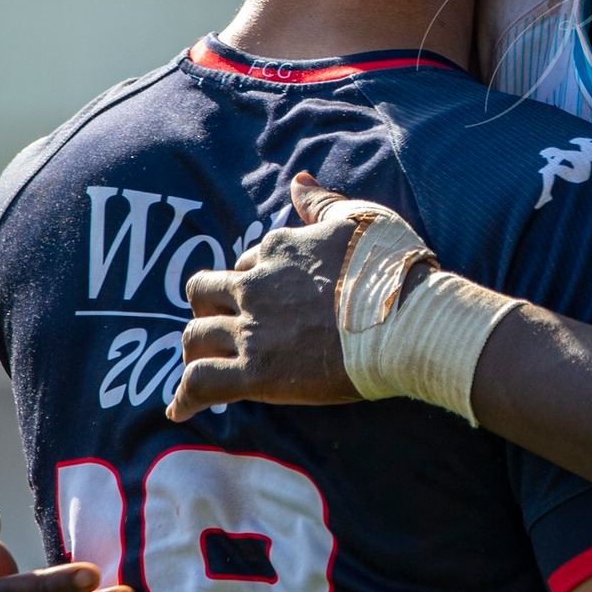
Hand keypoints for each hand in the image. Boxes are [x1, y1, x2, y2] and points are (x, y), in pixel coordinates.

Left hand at [167, 172, 405, 421]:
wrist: (410, 321)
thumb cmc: (394, 268)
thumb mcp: (361, 218)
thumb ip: (321, 202)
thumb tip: (298, 181)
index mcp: (281, 248)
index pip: (248, 262)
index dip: (255, 280)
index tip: (267, 298)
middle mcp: (257, 285)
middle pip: (204, 293)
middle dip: (209, 308)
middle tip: (225, 327)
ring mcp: (253, 329)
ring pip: (194, 336)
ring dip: (197, 350)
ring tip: (203, 366)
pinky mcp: (256, 372)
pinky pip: (200, 383)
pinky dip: (186, 397)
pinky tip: (182, 410)